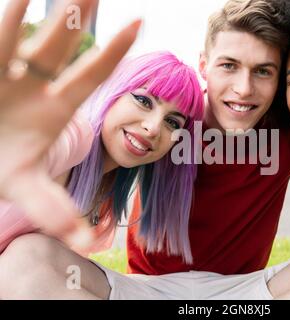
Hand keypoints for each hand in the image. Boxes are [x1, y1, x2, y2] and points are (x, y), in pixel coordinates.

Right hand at [0, 0, 139, 246]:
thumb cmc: (7, 168)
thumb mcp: (30, 189)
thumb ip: (58, 211)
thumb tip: (90, 243)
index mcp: (57, 107)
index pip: (90, 75)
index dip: (113, 52)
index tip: (139, 22)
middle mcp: (35, 84)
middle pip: (59, 46)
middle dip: (75, 16)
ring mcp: (7, 73)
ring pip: (23, 34)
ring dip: (37, 9)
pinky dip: (2, 21)